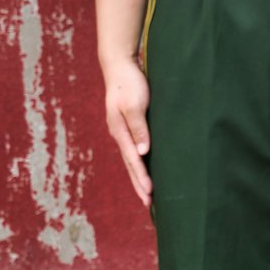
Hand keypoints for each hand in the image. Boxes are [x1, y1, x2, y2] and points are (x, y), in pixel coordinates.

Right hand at [102, 56, 152, 207]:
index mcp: (119, 131)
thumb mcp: (134, 104)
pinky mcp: (129, 125)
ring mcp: (123, 130)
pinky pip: (134, 149)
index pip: (133, 160)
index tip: (149, 193)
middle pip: (130, 164)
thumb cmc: (128, 83)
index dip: (141, 177)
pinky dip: (139, 163)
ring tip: (147, 193)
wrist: (119, 66)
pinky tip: (145, 168)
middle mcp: (119, 134)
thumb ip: (138, 127)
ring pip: (132, 158)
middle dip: (139, 184)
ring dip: (138, 176)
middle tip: (148, 203)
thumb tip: (142, 152)